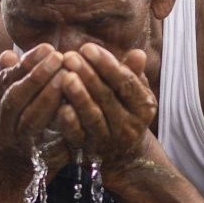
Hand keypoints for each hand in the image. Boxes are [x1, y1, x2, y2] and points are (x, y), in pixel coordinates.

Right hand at [0, 45, 71, 160]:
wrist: (20, 151)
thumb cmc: (18, 107)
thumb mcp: (8, 87)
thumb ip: (9, 72)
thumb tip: (8, 56)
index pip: (4, 79)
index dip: (26, 63)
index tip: (48, 48)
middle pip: (14, 99)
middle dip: (37, 77)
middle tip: (59, 58)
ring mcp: (14, 141)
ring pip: (30, 119)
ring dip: (49, 96)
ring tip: (68, 75)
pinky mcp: (35, 155)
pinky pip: (49, 137)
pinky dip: (61, 119)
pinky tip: (75, 102)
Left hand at [55, 45, 154, 166]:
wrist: (122, 155)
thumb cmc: (125, 111)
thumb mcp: (135, 93)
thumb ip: (133, 73)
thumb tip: (138, 53)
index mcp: (143, 107)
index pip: (126, 82)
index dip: (107, 64)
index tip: (87, 48)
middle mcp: (129, 125)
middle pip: (107, 97)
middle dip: (88, 75)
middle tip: (70, 57)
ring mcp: (109, 140)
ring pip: (93, 116)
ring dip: (78, 96)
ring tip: (65, 76)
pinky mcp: (89, 150)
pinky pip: (78, 135)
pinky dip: (69, 122)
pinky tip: (60, 107)